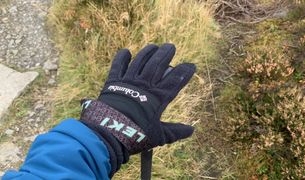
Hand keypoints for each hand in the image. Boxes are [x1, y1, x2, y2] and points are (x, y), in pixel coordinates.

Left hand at [80, 43, 195, 174]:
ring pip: (140, 61)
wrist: (109, 133)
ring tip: (154, 46)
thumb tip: (191, 130)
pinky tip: (126, 52)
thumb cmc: (136, 135)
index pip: (175, 81)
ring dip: (148, 52)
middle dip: (166, 53)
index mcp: (158, 97)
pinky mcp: (113, 82)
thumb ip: (175, 131)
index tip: (191, 65)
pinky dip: (122, 58)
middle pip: (158, 64)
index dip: (184, 72)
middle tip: (171, 46)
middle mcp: (145, 85)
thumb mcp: (159, 136)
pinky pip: (118, 66)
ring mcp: (129, 82)